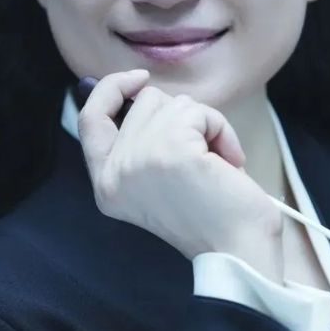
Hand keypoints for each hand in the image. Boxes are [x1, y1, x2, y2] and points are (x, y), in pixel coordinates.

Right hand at [76, 70, 283, 260]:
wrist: (240, 251)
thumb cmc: (212, 216)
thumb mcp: (158, 179)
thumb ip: (140, 140)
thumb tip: (139, 88)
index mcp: (106, 184)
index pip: (89, 119)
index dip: (111, 89)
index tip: (139, 79)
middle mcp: (114, 173)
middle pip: (145, 102)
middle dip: (182, 119)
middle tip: (202, 159)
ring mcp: (139, 159)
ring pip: (175, 103)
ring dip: (206, 126)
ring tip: (215, 165)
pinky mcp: (171, 149)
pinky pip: (200, 112)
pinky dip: (222, 131)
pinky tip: (228, 164)